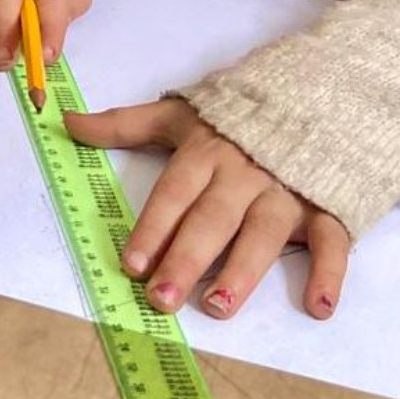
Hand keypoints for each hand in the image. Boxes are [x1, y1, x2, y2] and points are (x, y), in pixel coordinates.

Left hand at [66, 99, 349, 319]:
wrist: (321, 93)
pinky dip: (330, 272)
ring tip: (218, 305)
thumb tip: (66, 123)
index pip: (175, 192)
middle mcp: (246, 173)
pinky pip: (333, 240)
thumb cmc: (240, 115)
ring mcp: (289, 190)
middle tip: (162, 298)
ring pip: (265, 232)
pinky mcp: (329, 205)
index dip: (154, 226)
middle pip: (213, 219)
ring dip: (243, 270)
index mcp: (208, 151)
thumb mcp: (182, 113)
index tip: (131, 263)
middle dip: (186, 258)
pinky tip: (318, 305)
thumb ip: (125, 124)